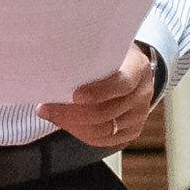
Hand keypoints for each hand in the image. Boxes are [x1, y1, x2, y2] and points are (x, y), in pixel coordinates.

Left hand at [36, 43, 158, 148]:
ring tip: (51, 115)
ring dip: (73, 125)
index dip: (99, 92)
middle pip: (108, 112)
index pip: (122, 84)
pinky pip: (105, 140)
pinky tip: (65, 124)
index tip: (75, 95)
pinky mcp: (133, 130)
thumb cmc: (112, 57)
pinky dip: (82, 134)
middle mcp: (143, 93)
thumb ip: (88, 58)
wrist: (132, 69)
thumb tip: (54, 70)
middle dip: (73, 113)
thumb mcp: (105, 49)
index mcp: (138, 68)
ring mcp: (140, 115)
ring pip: (104, 130)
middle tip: (46, 109)